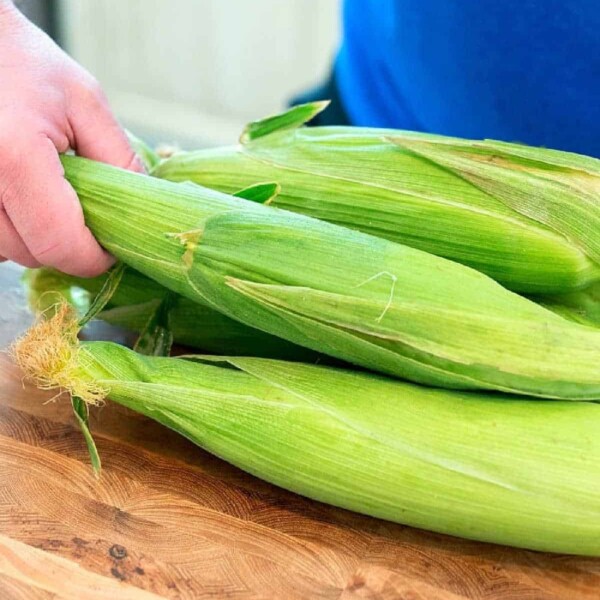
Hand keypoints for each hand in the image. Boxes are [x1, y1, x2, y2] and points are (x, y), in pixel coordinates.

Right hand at [0, 2, 143, 276]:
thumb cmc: (22, 64)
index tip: (112, 246)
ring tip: (48, 195)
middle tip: (85, 212)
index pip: (61, 243)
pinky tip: (21, 197)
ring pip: (8, 252)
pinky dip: (12, 228)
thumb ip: (119, 160)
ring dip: (38, 238)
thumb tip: (142, 211)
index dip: (94, 257)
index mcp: (14, 156)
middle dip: (70, 246)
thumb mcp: (85, 102)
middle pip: (35, 254)